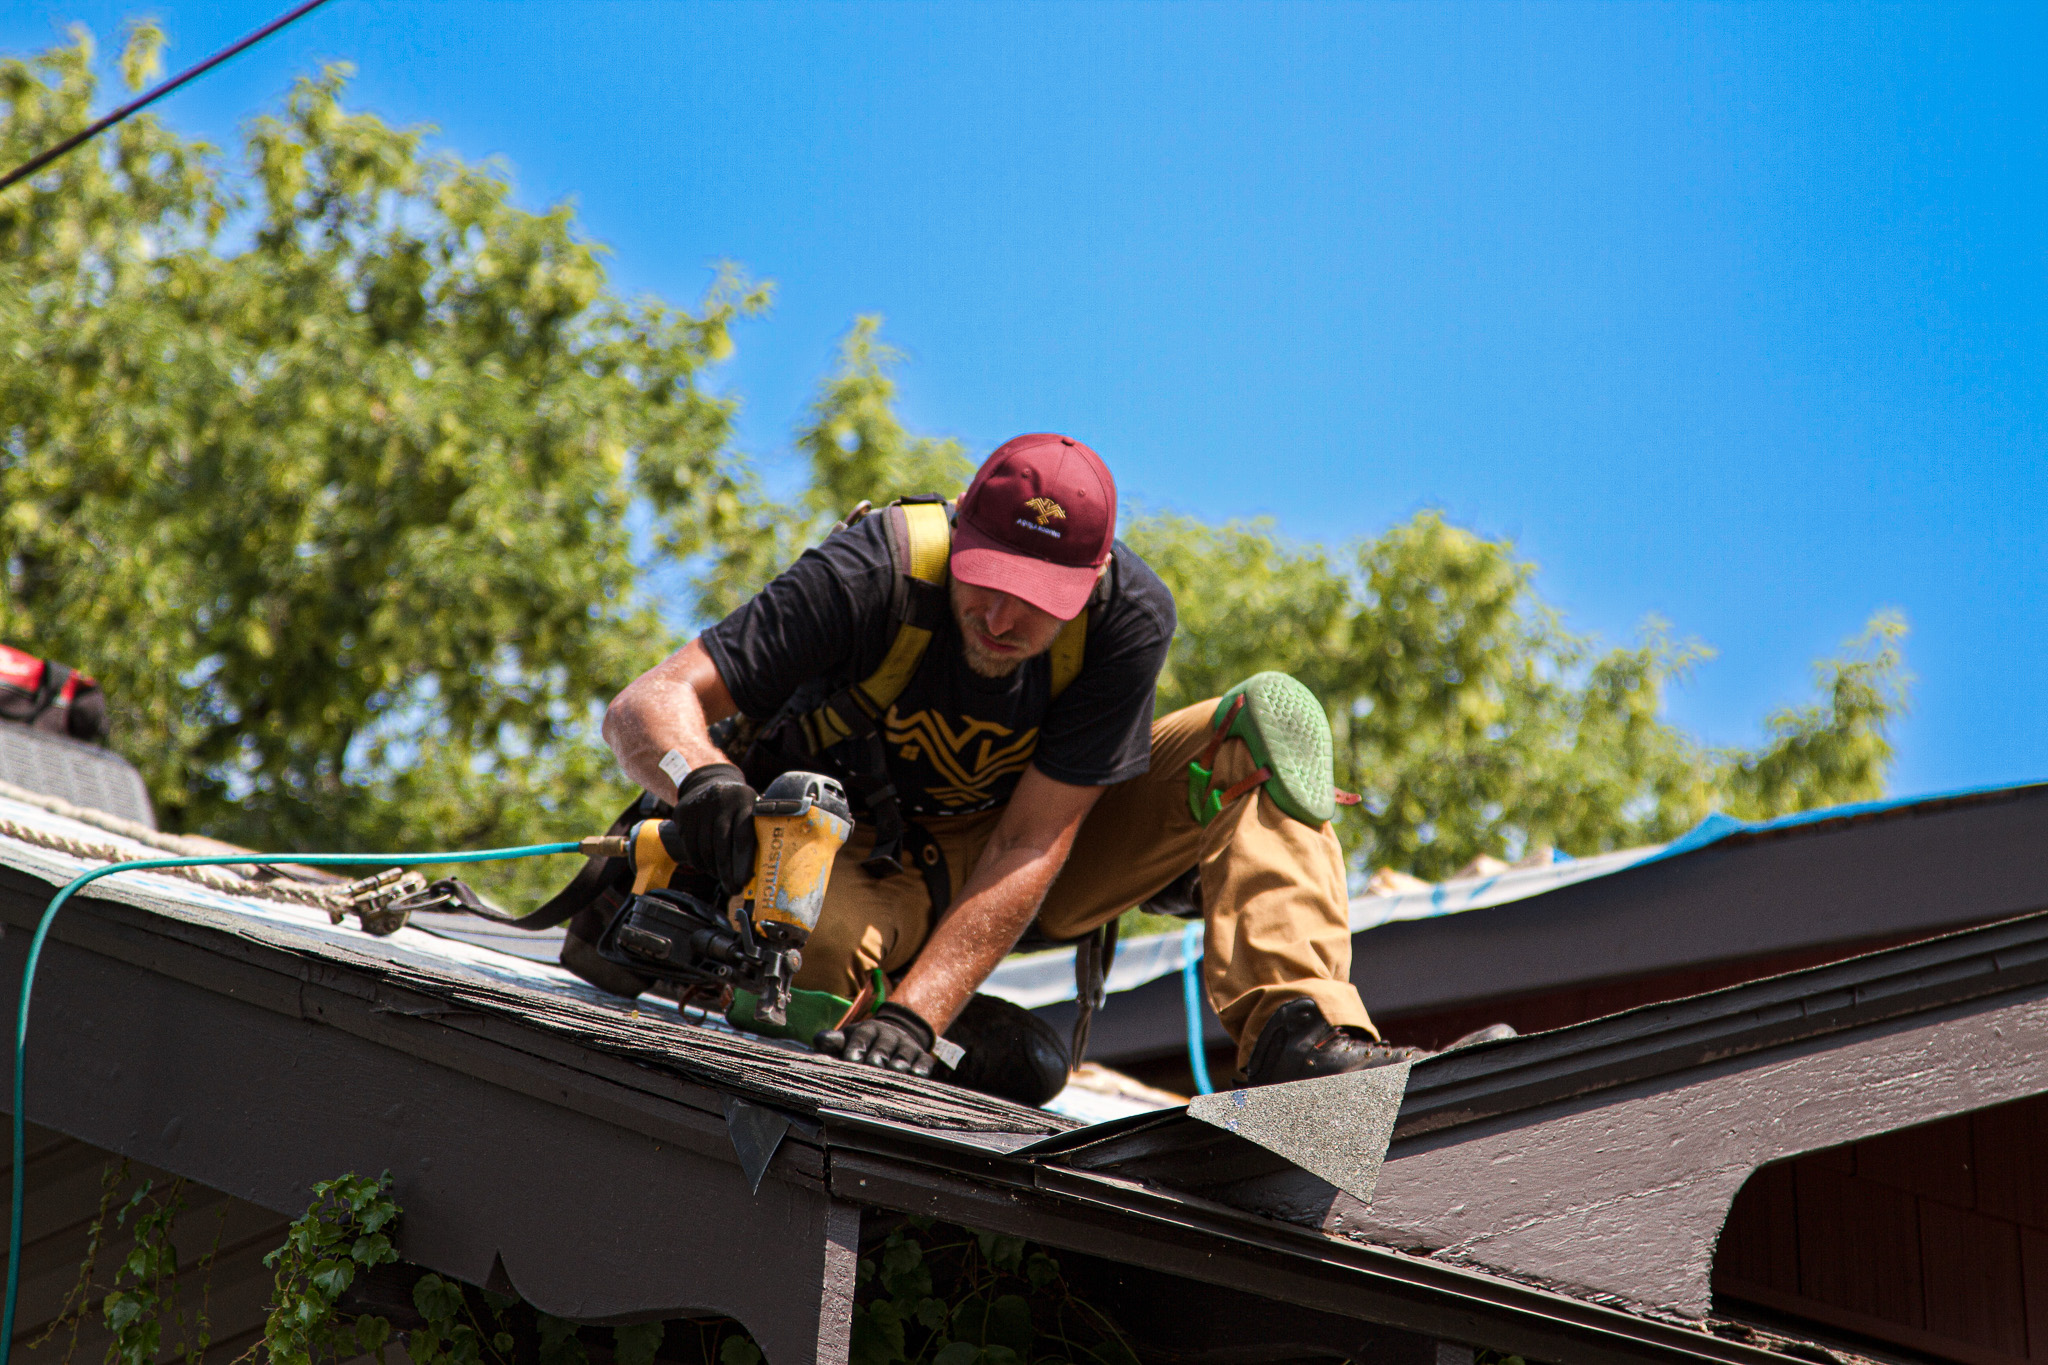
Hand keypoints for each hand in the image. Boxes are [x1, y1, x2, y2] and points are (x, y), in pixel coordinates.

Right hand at [664, 763, 757, 890]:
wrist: (708, 782)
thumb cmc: (738, 806)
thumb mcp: (751, 808)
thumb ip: (757, 831)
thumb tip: (765, 869)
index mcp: (745, 799)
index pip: (743, 835)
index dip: (743, 861)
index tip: (744, 881)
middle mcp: (721, 800)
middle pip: (722, 844)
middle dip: (727, 871)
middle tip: (732, 889)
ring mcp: (700, 806)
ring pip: (704, 847)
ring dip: (713, 869)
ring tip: (721, 879)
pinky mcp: (683, 813)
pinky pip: (689, 846)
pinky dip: (698, 862)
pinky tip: (706, 868)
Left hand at [813, 1002, 938, 1076]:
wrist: (894, 1036)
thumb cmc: (864, 1044)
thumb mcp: (848, 1039)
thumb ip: (834, 1042)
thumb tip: (820, 1041)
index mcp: (868, 1030)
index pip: (862, 1036)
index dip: (857, 1046)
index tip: (851, 1059)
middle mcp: (889, 1036)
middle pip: (884, 1046)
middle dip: (879, 1055)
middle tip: (874, 1066)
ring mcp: (907, 1046)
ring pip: (904, 1054)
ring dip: (899, 1063)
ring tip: (895, 1072)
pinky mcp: (922, 1056)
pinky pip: (924, 1062)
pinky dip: (921, 1068)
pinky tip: (917, 1075)